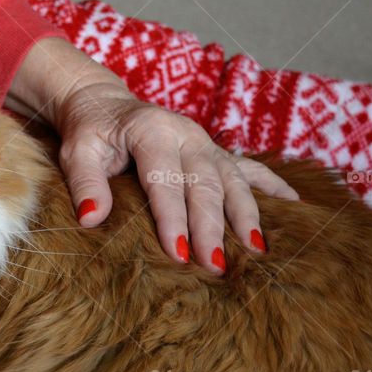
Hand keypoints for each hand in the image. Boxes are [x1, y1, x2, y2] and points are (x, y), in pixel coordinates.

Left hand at [9, 38, 298, 271]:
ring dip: (246, 214)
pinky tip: (294, 204)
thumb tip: (91, 220)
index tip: (178, 254)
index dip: (173, 218)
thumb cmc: (90, 133)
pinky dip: (272, 185)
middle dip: (212, 228)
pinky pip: (249, 167)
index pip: (165, 181)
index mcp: (152, 132)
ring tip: (256, 251)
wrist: (104, 104)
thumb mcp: (77, 152)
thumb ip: (85, 183)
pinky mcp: (215, 151)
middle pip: (205, 185)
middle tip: (215, 267)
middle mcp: (186, 135)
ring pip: (234, 179)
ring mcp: (205, 142)